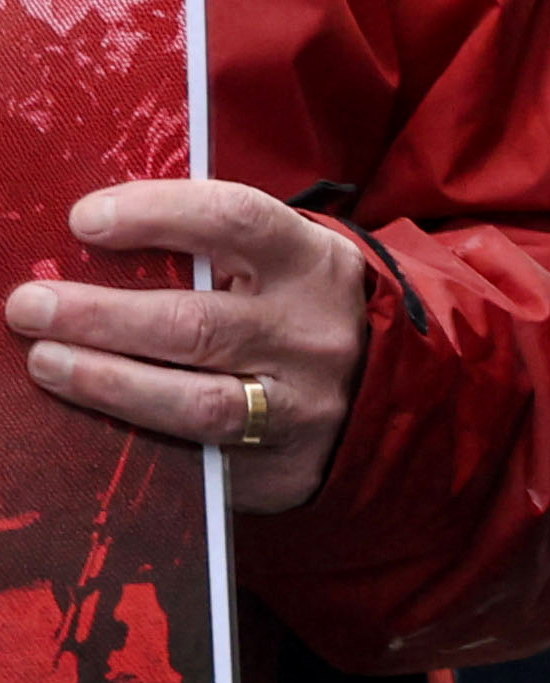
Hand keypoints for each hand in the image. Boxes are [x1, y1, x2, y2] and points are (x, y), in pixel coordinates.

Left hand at [11, 182, 374, 512]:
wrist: (381, 395)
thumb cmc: (292, 312)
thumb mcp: (277, 266)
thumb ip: (207, 252)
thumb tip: (84, 244)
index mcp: (313, 264)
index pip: (236, 221)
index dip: (156, 215)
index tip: (83, 220)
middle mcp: (312, 335)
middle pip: (197, 323)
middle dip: (100, 315)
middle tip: (28, 306)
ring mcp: (303, 406)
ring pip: (196, 401)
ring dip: (106, 380)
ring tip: (44, 360)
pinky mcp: (282, 467)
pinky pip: (197, 459)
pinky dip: (134, 440)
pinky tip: (85, 422)